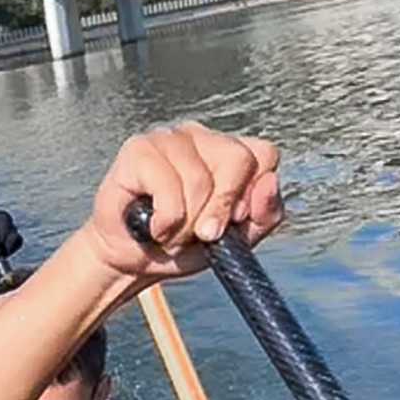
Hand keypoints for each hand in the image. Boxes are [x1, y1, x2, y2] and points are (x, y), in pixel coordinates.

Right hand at [83, 123, 282, 280]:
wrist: (130, 262)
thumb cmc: (178, 245)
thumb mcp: (234, 239)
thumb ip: (264, 215)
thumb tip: (269, 182)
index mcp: (228, 151)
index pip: (264, 154)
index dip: (251, 193)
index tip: (234, 221)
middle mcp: (201, 137)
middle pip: (238, 159)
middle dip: (220, 208)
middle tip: (202, 234)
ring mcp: (169, 138)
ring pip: (200, 179)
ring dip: (186, 224)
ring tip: (170, 232)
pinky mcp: (138, 149)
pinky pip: (168, 187)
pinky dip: (165, 220)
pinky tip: (152, 226)